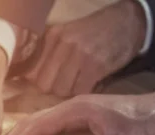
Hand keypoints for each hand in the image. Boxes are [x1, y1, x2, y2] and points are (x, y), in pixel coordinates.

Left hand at [25, 0, 146, 96]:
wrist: (127, 22)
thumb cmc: (93, 33)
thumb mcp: (66, 35)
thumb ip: (47, 54)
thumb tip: (27, 78)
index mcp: (52, 36)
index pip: (31, 72)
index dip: (38, 82)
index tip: (47, 84)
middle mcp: (63, 44)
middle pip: (44, 85)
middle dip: (53, 90)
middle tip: (65, 85)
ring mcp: (79, 55)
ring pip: (61, 90)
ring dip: (69, 92)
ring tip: (78, 84)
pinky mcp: (95, 66)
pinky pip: (80, 91)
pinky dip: (84, 92)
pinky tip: (90, 84)